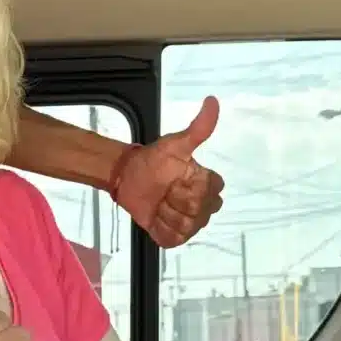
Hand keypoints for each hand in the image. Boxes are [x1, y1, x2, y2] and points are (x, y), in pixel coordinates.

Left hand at [112, 98, 224, 249]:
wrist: (128, 176)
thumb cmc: (154, 160)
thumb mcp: (175, 143)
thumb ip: (198, 128)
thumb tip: (212, 101)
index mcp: (208, 184)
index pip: (211, 191)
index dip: (192, 185)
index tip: (178, 177)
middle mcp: (204, 205)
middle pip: (199, 210)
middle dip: (177, 199)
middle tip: (165, 189)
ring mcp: (190, 223)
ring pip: (186, 225)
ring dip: (167, 213)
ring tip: (159, 202)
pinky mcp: (174, 236)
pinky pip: (173, 239)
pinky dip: (160, 228)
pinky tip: (155, 216)